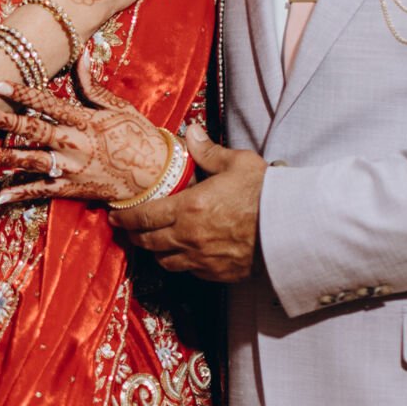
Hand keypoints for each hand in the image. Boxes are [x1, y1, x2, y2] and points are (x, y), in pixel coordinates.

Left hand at [0, 56, 177, 209]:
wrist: (155, 175)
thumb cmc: (137, 136)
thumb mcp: (118, 107)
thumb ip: (92, 84)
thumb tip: (82, 53)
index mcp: (85, 120)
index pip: (48, 103)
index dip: (23, 93)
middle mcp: (76, 143)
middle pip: (36, 131)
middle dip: (8, 122)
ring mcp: (72, 168)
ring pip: (33, 161)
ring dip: (6, 157)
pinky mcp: (72, 188)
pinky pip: (42, 191)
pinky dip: (20, 194)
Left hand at [112, 130, 265, 280]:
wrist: (292, 228)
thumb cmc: (265, 193)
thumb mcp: (237, 163)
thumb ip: (208, 151)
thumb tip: (190, 131)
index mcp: (189, 208)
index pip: (143, 216)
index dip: (125, 217)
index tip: (114, 216)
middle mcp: (189, 238)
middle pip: (148, 242)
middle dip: (135, 236)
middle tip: (129, 229)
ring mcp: (202, 260)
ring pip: (165, 261)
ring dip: (156, 252)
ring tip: (154, 243)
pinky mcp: (217, 274)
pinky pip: (189, 272)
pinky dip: (181, 263)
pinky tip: (184, 255)